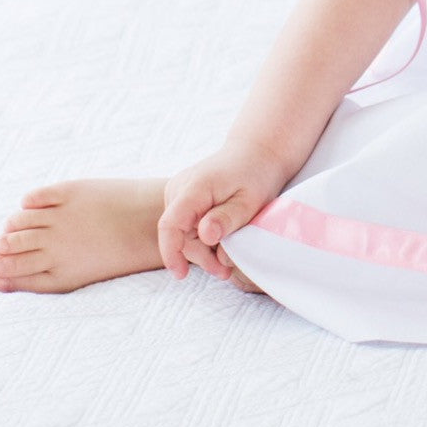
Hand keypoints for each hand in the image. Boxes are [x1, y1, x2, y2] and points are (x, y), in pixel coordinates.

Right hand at [157, 141, 288, 280]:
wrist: (256, 152)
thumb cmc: (256, 175)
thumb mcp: (251, 200)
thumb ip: (227, 218)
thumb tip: (204, 235)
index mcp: (194, 187)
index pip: (171, 224)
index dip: (171, 252)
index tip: (182, 274)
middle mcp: (179, 188)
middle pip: (179, 235)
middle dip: (200, 256)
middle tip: (225, 270)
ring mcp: (178, 192)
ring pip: (182, 233)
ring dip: (202, 250)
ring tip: (226, 264)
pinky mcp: (182, 198)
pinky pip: (186, 226)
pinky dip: (201, 239)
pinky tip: (220, 247)